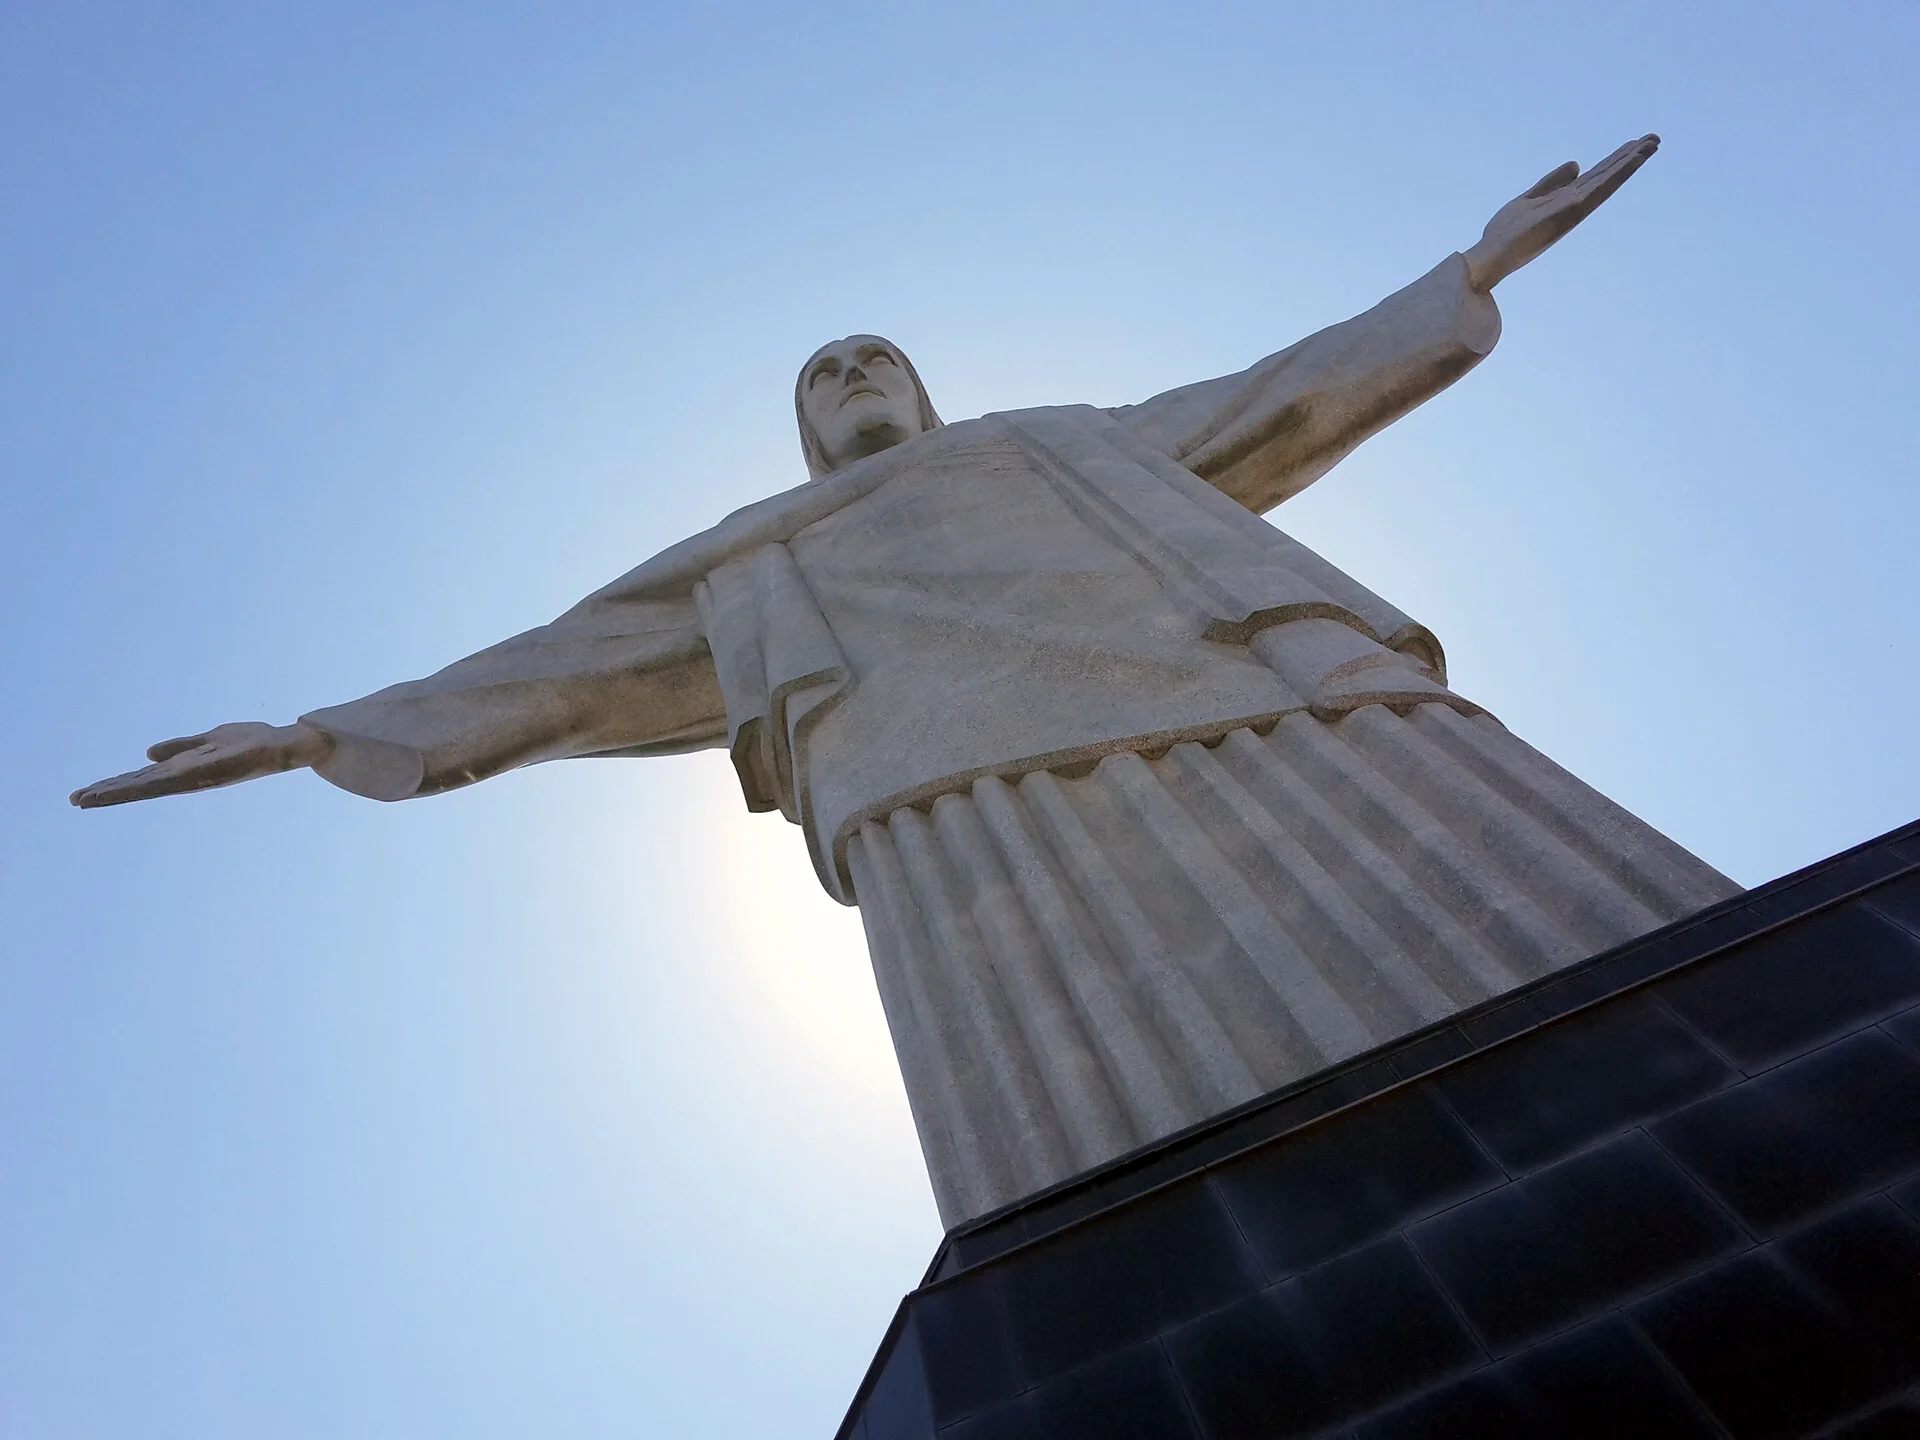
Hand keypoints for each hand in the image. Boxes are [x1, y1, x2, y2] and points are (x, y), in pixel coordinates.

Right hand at [71, 721, 330, 807]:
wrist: (284, 745)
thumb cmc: (251, 742)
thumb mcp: (209, 739)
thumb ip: (181, 747)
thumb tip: (148, 755)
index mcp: (186, 769)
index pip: (144, 780)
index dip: (116, 785)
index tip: (85, 793)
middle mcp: (188, 777)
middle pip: (141, 787)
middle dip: (109, 792)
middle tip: (75, 800)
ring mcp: (198, 775)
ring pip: (152, 786)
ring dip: (122, 791)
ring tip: (91, 797)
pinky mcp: (212, 769)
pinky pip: (181, 776)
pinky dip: (156, 780)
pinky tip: (136, 779)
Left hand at [1464, 134, 1659, 290]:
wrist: (1490, 256)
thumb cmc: (1505, 232)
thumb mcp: (1528, 199)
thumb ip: (1551, 182)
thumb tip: (1577, 164)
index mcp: (1565, 201)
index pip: (1595, 176)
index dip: (1615, 160)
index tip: (1634, 143)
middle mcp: (1573, 205)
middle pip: (1606, 176)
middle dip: (1630, 157)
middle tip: (1656, 138)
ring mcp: (1573, 209)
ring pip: (1607, 181)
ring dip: (1630, 162)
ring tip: (1653, 144)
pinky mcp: (1569, 213)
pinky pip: (1596, 190)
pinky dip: (1615, 175)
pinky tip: (1630, 161)